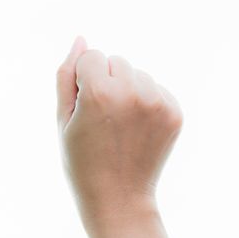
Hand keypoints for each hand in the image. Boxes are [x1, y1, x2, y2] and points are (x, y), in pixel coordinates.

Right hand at [56, 37, 182, 233]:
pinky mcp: (175, 113)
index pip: (92, 57)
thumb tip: (81, 40)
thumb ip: (67, 75)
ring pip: (139, 74)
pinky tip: (139, 129)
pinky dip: (148, 102)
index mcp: (100, 93)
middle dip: (109, 82)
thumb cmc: (83, 162)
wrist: (119, 198)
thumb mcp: (63, 120)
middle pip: (118, 61)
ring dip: (129, 91)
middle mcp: (133, 93)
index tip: (87, 111)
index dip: (85, 82)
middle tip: (105, 120)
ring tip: (122, 125)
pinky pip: (158, 89)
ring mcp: (158, 103)